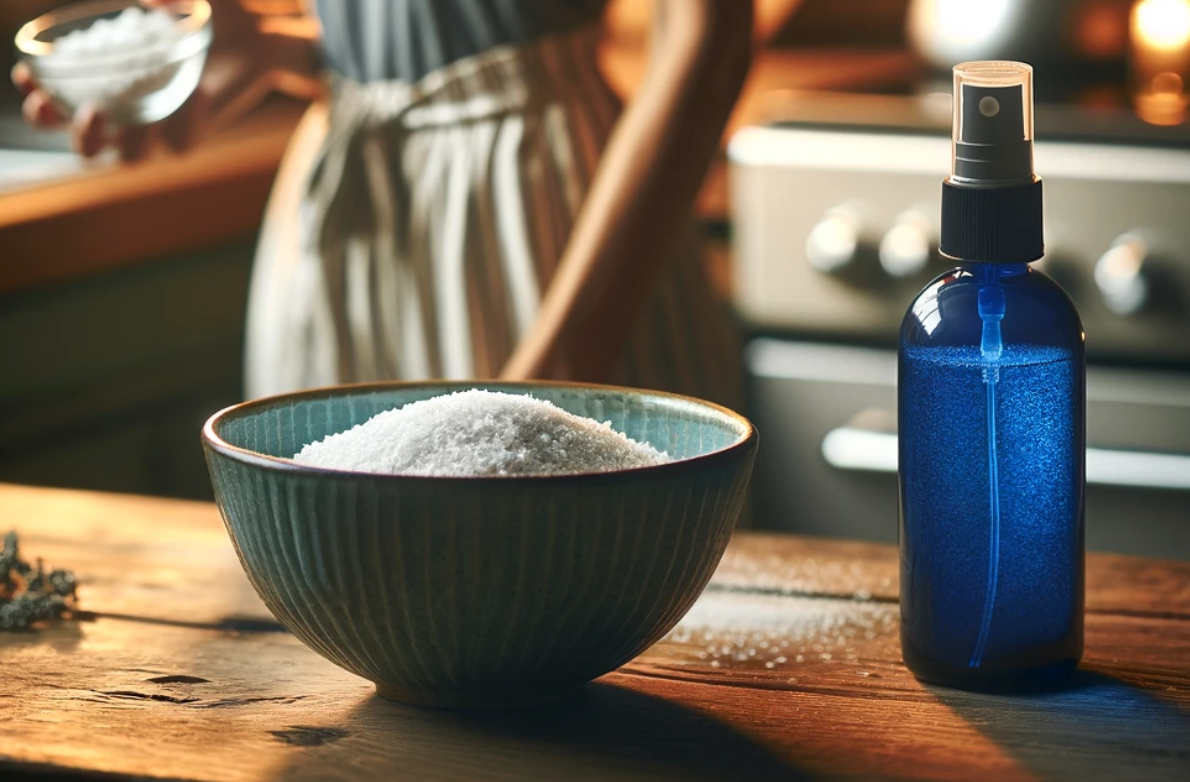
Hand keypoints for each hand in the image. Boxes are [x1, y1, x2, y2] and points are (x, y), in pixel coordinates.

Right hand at [12, 0, 276, 161]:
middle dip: (66, 129)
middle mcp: (132, 110)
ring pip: (128, 157)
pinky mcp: (197, 131)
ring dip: (113, 140)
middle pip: (87, 145)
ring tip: (101, 109)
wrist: (258, 34)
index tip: (26, 74)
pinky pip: (181, 144)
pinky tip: (194, 91)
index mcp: (109, 82)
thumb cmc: (203, 10)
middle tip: (53, 105)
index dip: (37, 98)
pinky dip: (183, 123)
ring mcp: (163, 124)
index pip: (60, 104)